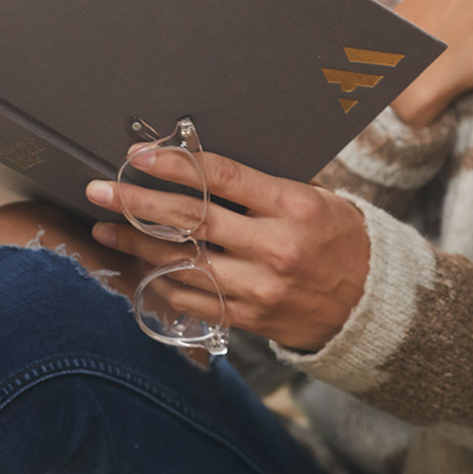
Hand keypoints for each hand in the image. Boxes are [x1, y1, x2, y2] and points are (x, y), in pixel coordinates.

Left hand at [86, 152, 369, 351]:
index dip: (173, 164)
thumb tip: (202, 167)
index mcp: (293, 207)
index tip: (139, 155)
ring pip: (183, 264)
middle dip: (138, 203)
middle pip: (191, 221)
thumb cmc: (342, 239)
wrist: (372, 305)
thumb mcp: (317, 198)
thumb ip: (263, 187)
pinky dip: (162, 282)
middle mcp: (274, 249)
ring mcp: (260, 288)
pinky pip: (194, 300)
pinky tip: (140, 267)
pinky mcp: (249, 318)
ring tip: (105, 230)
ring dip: (138, 245)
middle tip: (100, 191)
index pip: (220, 178)